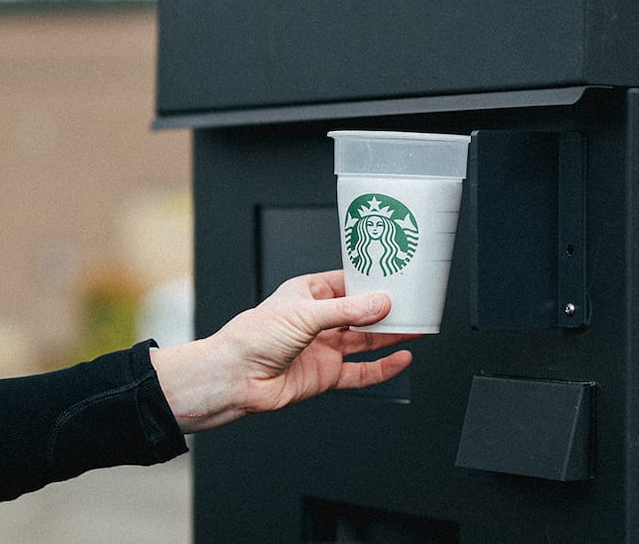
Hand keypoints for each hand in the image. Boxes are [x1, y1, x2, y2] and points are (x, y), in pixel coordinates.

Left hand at [149, 270, 418, 432]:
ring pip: (364, 340)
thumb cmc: (252, 337)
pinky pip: (361, 371)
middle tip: (415, 303)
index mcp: (306, 294)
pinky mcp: (325, 375)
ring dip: (390, 336)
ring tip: (418, 328)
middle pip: (360, 312)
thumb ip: (346, 311)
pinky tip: (401, 359)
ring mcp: (322, 348)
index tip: (396, 276)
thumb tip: (380, 303)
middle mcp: (316, 320)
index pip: (346, 282)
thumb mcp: (303, 314)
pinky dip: (383, 367)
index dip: (370, 280)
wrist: (235, 378)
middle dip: (386, 309)